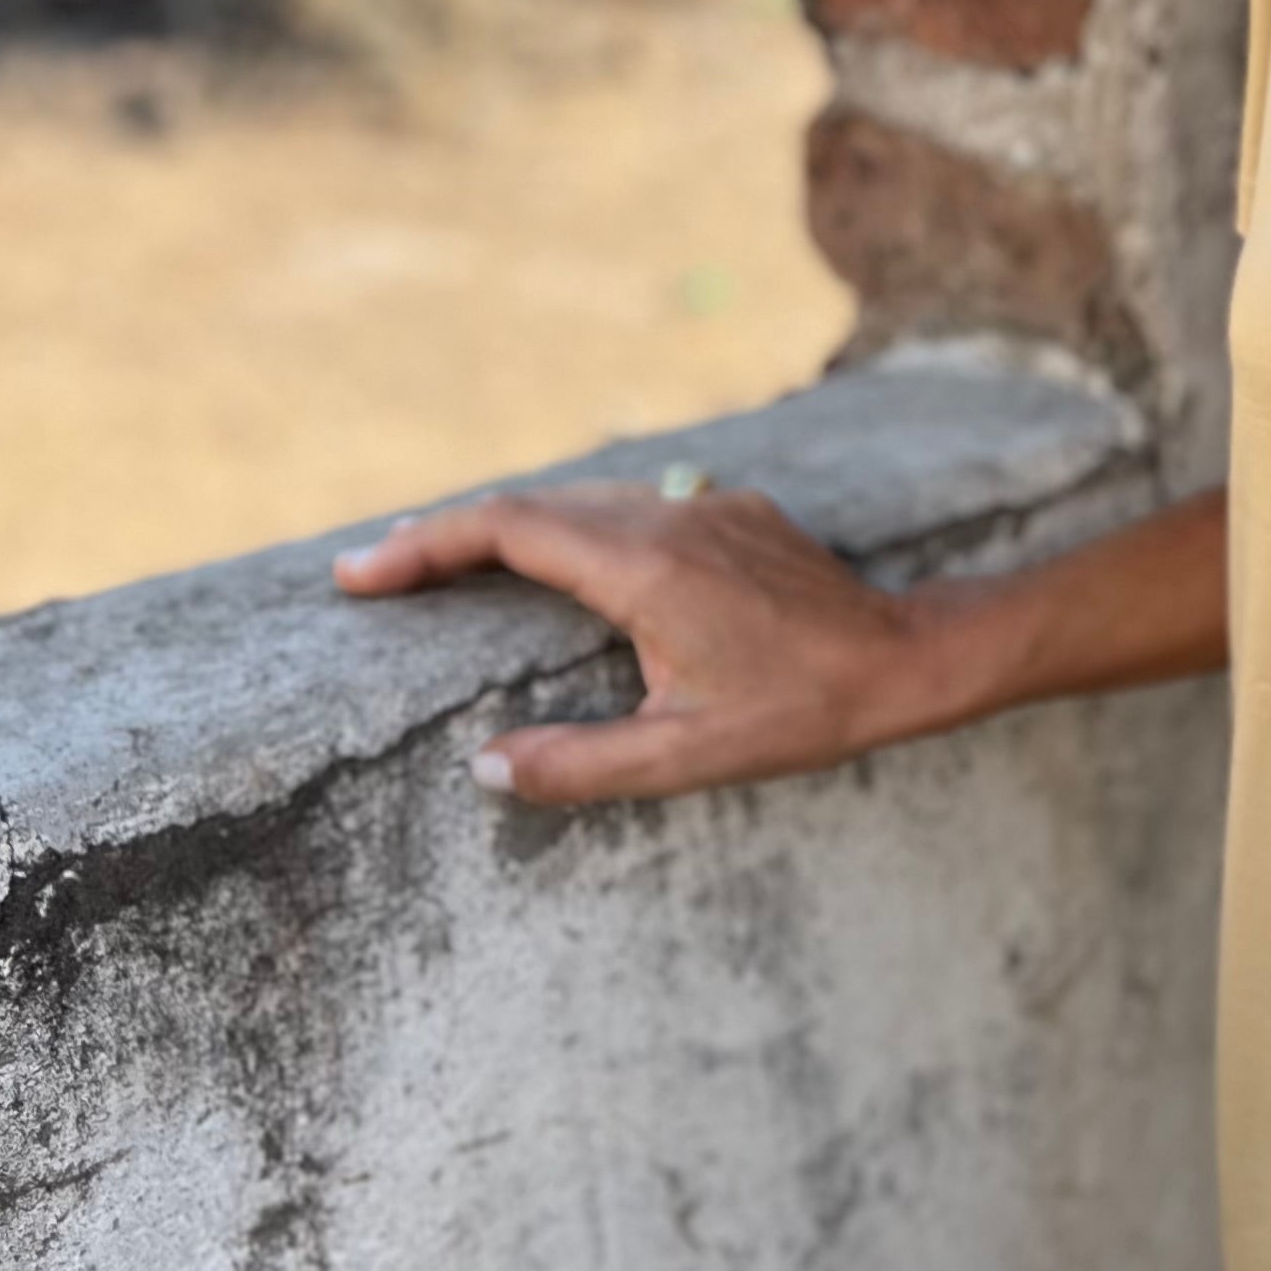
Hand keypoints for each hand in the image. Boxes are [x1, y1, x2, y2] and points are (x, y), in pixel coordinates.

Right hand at [333, 483, 924, 804]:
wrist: (909, 657)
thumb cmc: (803, 710)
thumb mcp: (686, 756)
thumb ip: (581, 764)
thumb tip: (485, 770)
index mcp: (643, 568)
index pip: (507, 531)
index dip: (424, 546)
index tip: (360, 575)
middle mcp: (667, 517)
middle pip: (531, 506)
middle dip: (446, 535)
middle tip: (377, 576)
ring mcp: (704, 504)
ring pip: (581, 500)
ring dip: (509, 527)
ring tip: (446, 565)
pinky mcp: (733, 510)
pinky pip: (630, 504)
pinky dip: (571, 526)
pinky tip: (558, 559)